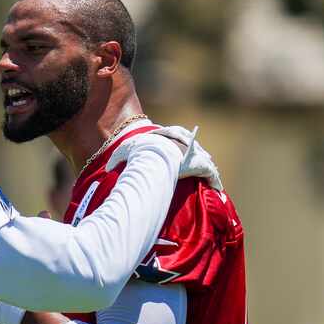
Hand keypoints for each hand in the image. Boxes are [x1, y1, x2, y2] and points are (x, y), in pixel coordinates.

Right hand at [106, 126, 222, 189]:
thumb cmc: (138, 150)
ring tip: (210, 180)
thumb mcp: (123, 152)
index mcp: (168, 135)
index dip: (180, 146)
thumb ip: (117, 159)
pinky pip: (210, 173)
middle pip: (194, 148)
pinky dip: (214, 180)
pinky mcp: (201, 164)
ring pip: (204, 160)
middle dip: (198, 156)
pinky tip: (216, 188)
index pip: (178, 137)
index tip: (183, 156)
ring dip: (208, 169)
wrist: (152, 154)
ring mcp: (194, 152)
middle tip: (201, 166)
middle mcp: (184, 141)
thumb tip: (106, 168)